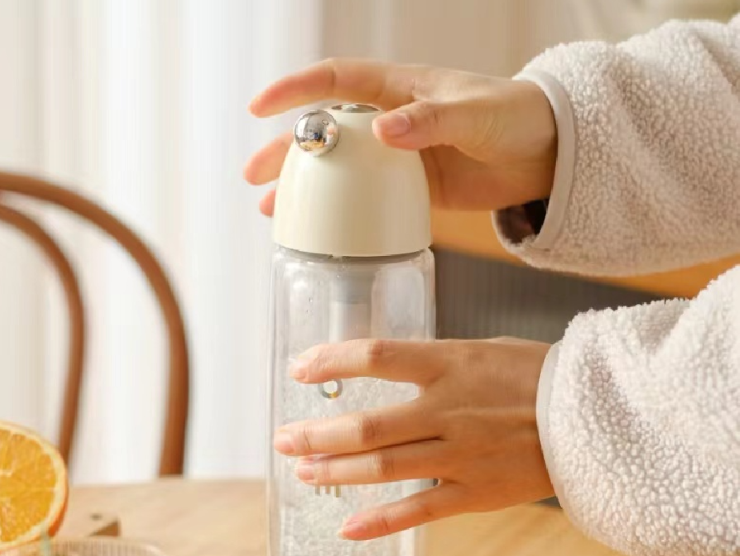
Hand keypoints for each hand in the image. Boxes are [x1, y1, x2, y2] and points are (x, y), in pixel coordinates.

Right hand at [244, 59, 556, 214]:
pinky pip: (365, 200)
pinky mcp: (410, 189)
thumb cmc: (513, 117)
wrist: (545, 153)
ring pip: (338, 170)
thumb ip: (428, 121)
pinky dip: (340, 214)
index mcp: (398, 89)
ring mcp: (396, 158)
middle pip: (324, 132)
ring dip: (304, 187)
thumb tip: (381, 132)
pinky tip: (320, 231)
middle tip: (253, 174)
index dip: (295, 91)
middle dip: (286, 151)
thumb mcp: (472, 114)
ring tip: (270, 208)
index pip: (335, 81)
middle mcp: (389, 120)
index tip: (260, 108)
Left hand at [273, 338, 553, 539]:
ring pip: (383, 467)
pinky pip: (418, 510)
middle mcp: (448, 410)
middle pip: (367, 425)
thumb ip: (434, 363)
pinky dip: (380, 521)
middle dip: (317, 434)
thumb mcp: (482, 351)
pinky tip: (347, 528)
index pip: (375, 356)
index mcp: (449, 364)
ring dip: (336, 472)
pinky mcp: (475, 492)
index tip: (298, 368)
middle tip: (283, 439)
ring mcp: (460, 455)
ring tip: (303, 473)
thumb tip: (389, 367)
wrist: (595, 418)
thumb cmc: (538, 376)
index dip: (330, 362)